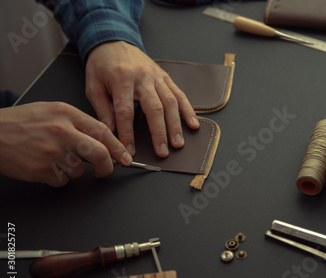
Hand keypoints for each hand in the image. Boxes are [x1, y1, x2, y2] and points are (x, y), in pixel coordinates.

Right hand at [0, 102, 132, 186]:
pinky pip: (63, 181)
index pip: (102, 131)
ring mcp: (51, 152)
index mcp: (66, 113)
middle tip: (106, 171)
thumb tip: (102, 140)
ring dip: (73, 170)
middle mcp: (61, 131)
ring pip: (80, 170)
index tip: (126, 158)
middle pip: (99, 154)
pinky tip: (44, 166)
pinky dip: (57, 178)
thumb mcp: (51, 111)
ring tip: (54, 159)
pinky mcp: (42, 170)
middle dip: (107, 166)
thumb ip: (77, 123)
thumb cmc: (20, 122)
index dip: (118, 147)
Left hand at [85, 41, 199, 157]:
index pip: (125, 111)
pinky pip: (179, 93)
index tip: (128, 151)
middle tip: (162, 152)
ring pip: (170, 102)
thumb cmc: (102, 66)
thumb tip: (111, 135)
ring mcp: (156, 76)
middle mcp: (142, 77)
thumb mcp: (93, 87)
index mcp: (121, 79)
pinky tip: (193, 124)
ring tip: (178, 143)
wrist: (113, 40)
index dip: (128, 133)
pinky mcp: (165, 76)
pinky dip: (188, 110)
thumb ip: (102, 111)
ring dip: (175, 124)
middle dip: (159, 132)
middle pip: (154, 108)